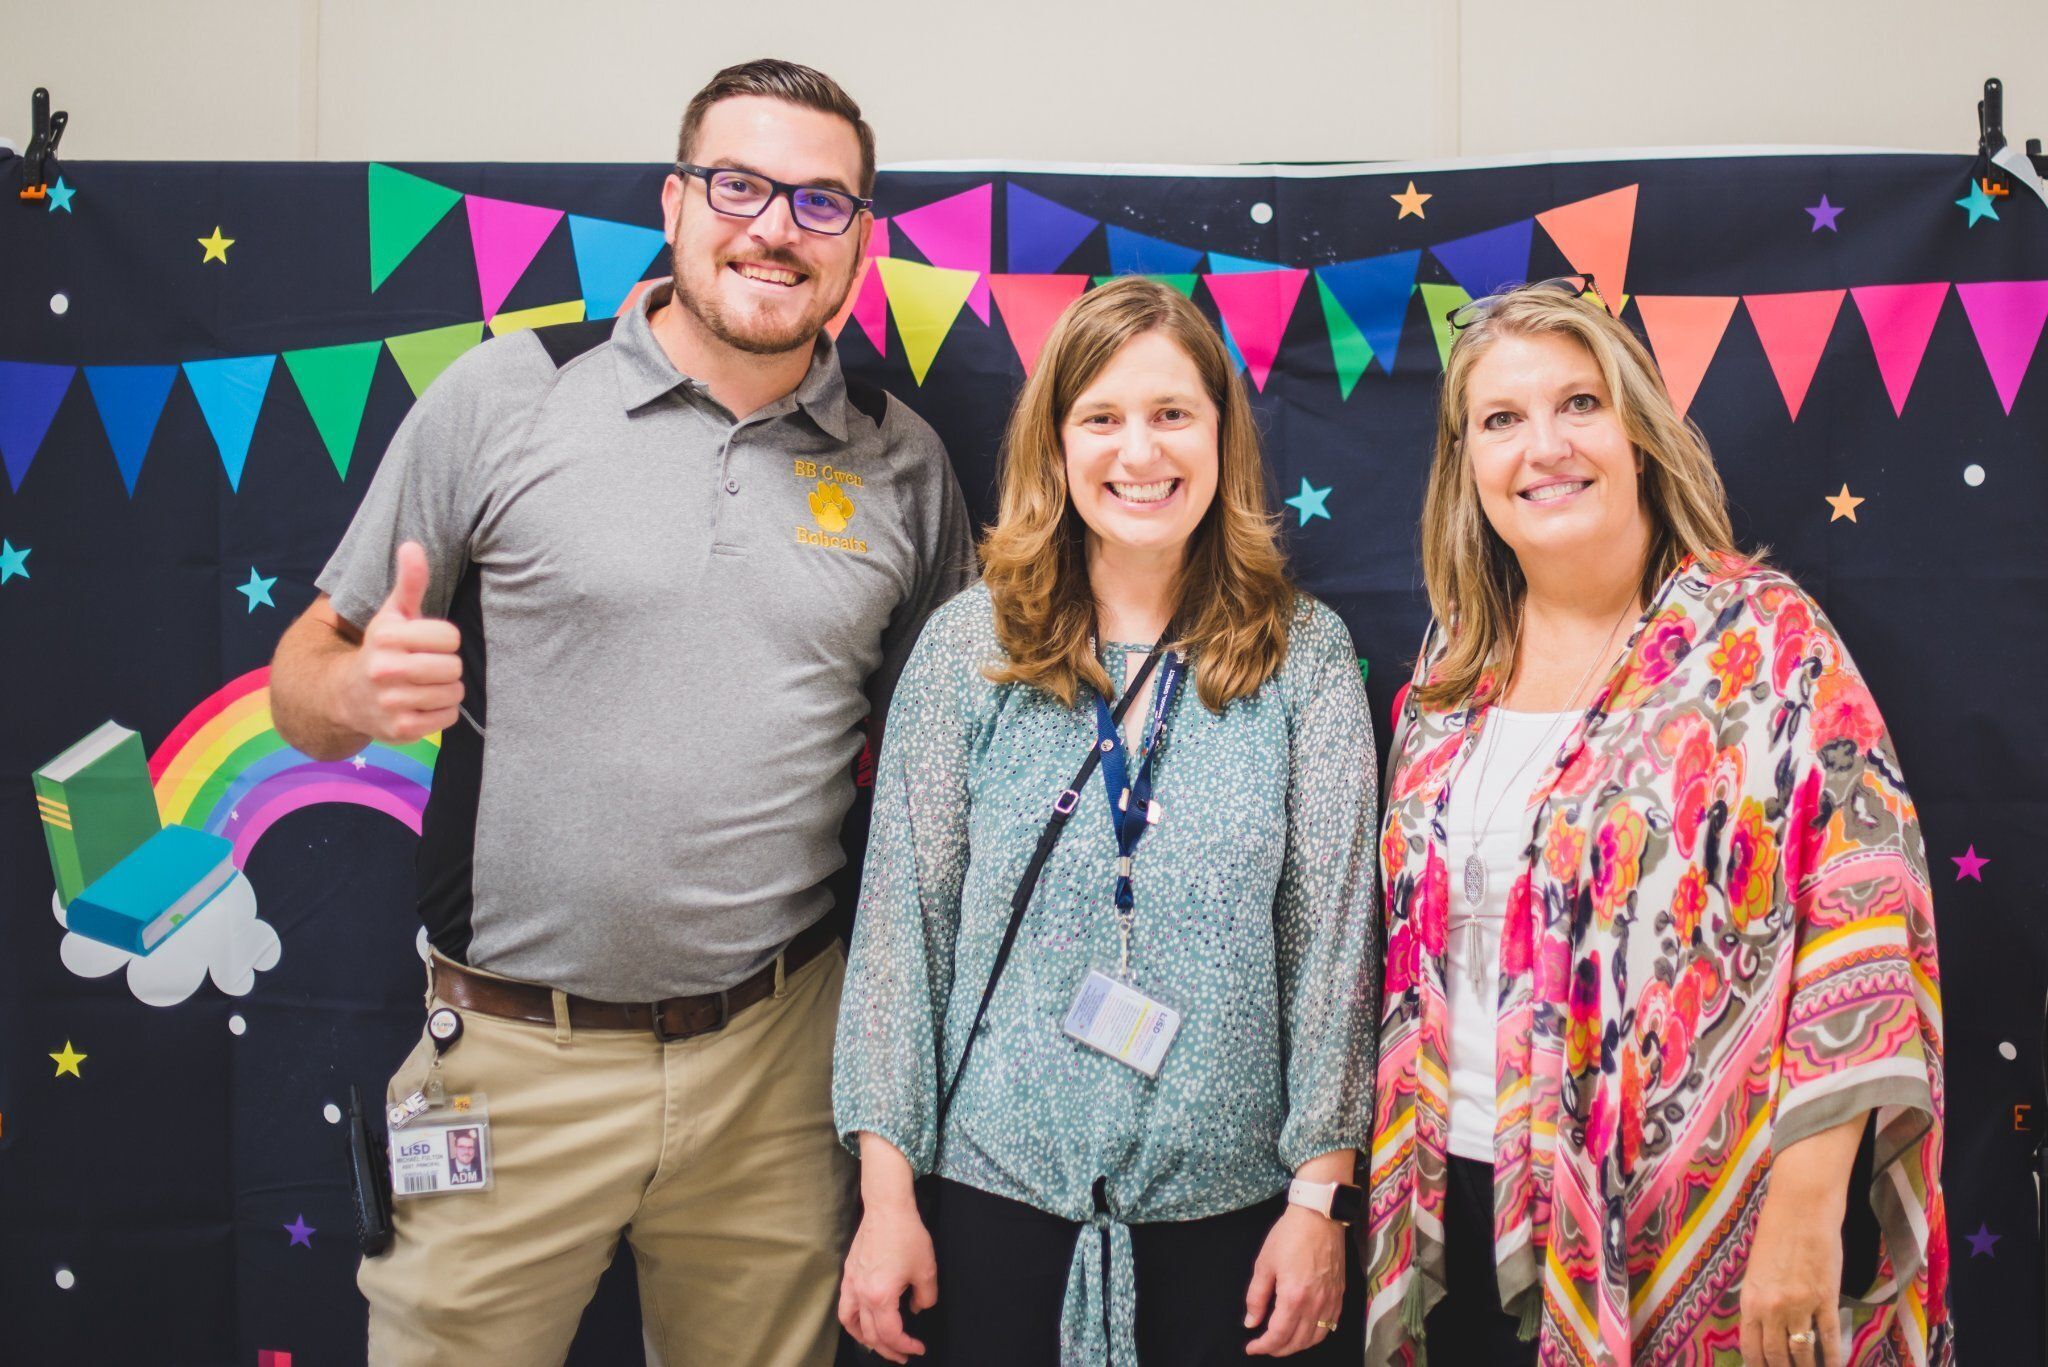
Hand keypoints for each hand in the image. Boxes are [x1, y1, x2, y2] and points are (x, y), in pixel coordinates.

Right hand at [343, 542, 462, 743]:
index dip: (443, 640)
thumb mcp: (392, 614)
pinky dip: (441, 712)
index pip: (450, 636)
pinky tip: (421, 704)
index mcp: (387, 636)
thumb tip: (412, 545)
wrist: (347, 696)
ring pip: (453, 693)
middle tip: (426, 667)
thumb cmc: (382, 649)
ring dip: (445, 689)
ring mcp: (392, 702)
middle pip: (453, 667)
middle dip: (445, 666)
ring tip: (424, 685)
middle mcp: (386, 670)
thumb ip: (409, 582)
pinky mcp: (401, 730)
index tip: (427, 643)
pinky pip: (447, 717)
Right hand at [838, 1199, 936, 1363]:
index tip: (918, 1347)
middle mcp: (861, 1294)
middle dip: (888, 1349)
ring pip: (850, 1324)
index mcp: (880, 1297)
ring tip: (878, 1345)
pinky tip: (862, 1320)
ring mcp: (852, 1283)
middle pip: (871, 1335)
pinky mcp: (849, 1273)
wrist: (887, 1208)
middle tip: (903, 1355)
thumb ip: (925, 1297)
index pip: (891, 1334)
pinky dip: (852, 1320)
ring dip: (865, 1339)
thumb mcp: (927, 1270)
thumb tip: (917, 1307)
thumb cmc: (906, 1235)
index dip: (906, 1345)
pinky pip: (845, 1306)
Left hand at [1244, 1205, 1344, 1356]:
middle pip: (1298, 1342)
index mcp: (1294, 1297)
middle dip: (1278, 1349)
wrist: (1319, 1216)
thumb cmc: (1289, 1235)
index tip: (1251, 1347)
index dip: (1263, 1346)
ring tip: (1283, 1343)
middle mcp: (1315, 1304)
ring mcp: (1331, 1301)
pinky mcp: (1340, 1294)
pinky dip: (1317, 1335)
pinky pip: (1330, 1325)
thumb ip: (1256, 1297)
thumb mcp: (1264, 1264)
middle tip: (1264, 1346)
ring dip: (1298, 1346)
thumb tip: (1251, 1321)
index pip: (1278, 1335)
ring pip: (1316, 1338)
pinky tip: (1306, 1331)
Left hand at [1739, 1183, 1844, 1366]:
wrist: (1801, 1208)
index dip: (1758, 1366)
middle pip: (1776, 1355)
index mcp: (1750, 1299)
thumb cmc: (1775, 1232)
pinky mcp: (1827, 1300)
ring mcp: (1800, 1305)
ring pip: (1803, 1352)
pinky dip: (1833, 1358)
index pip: (1751, 1347)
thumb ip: (1758, 1298)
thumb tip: (1763, 1325)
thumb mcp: (1755, 1269)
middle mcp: (1772, 1308)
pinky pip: (1830, 1338)